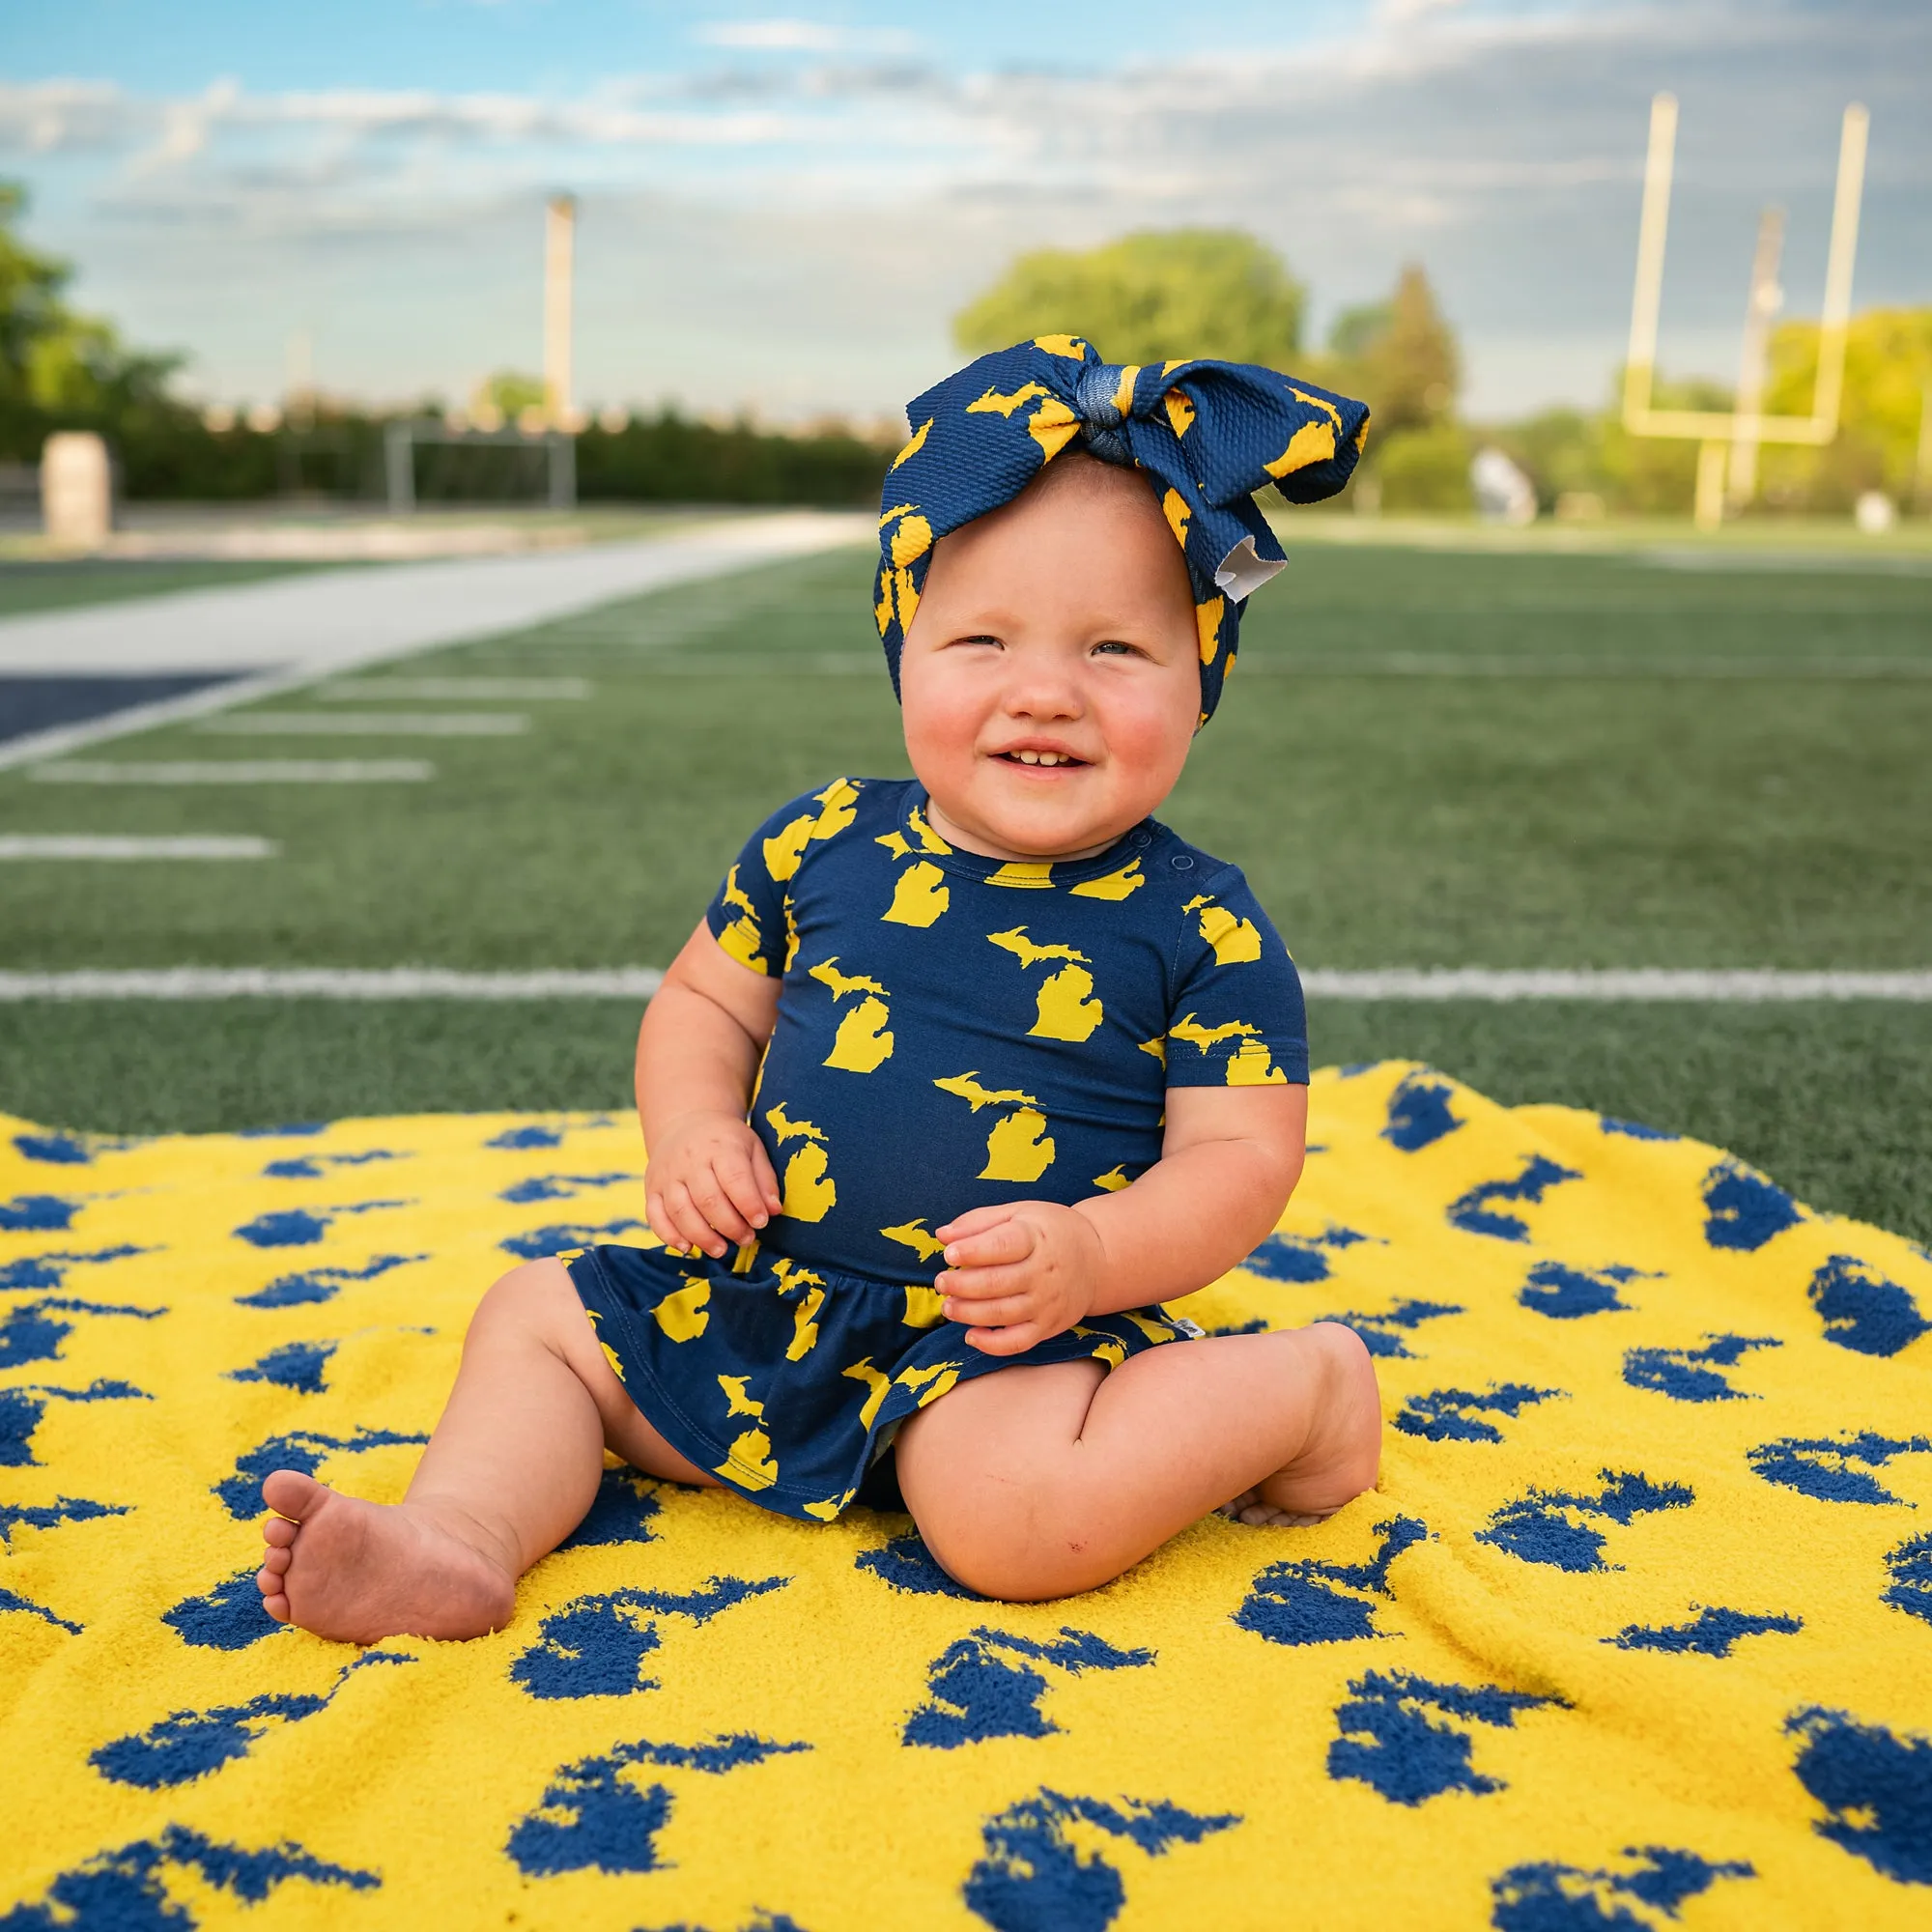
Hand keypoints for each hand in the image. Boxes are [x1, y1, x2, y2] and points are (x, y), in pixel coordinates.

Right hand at [644, 1110, 781, 1259]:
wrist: (687, 1122)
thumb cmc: (726, 1141)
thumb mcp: (752, 1149)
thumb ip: (765, 1180)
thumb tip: (773, 1211)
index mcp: (720, 1146)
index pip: (734, 1178)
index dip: (749, 1204)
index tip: (761, 1222)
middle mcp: (690, 1159)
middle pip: (708, 1199)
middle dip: (730, 1226)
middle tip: (746, 1239)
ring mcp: (667, 1174)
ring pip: (680, 1211)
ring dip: (702, 1237)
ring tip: (721, 1250)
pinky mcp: (651, 1187)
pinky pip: (655, 1216)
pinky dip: (669, 1236)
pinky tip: (687, 1247)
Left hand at [934, 1202, 1102, 1354]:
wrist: (1098, 1258)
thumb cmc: (1049, 1231)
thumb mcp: (1019, 1213)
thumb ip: (979, 1222)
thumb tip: (942, 1235)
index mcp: (1036, 1237)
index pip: (1003, 1246)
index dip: (972, 1251)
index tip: (949, 1254)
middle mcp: (1044, 1272)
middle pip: (996, 1283)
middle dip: (961, 1285)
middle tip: (941, 1282)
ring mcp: (1047, 1303)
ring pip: (1002, 1314)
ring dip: (968, 1313)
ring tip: (948, 1306)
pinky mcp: (1048, 1327)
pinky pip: (1017, 1342)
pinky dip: (991, 1344)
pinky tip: (971, 1335)